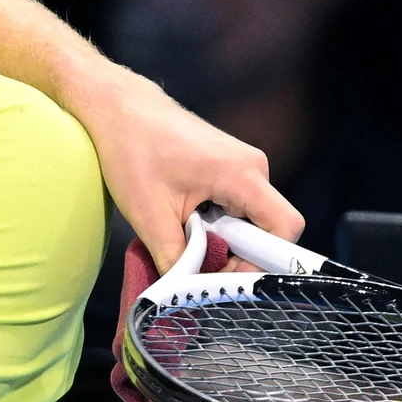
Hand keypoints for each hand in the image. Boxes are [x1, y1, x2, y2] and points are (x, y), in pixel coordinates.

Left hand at [80, 63, 303, 270]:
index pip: (285, 228)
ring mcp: (242, 164)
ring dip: (221, 238)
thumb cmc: (130, 149)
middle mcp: (252, 167)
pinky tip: (183, 222)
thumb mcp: (148, 214)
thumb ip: (175, 258)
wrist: (116, 107)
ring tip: (182, 239)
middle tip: (196, 266)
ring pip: (248, 219)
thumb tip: (186, 294)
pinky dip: (214, 222)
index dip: (263, 261)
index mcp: (242, 174)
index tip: (225, 274)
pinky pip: (236, 206)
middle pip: (266, 229)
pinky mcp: (228, 165)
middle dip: (235, 254)